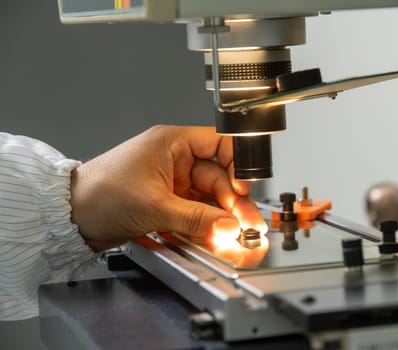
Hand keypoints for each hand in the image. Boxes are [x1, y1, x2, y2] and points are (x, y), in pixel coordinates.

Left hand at [69, 125, 266, 250]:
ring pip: (209, 197)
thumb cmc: (100, 194)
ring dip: (222, 216)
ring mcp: (174, 182)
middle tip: (247, 223)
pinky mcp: (169, 202)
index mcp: (173, 143)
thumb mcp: (154, 206)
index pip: (219, 144)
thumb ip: (196, 217)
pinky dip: (207, 224)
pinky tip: (217, 235)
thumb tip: (229, 225)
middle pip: (219, 176)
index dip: (237, 165)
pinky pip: (197, 211)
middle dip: (233, 201)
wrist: (71, 217)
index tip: (243, 189)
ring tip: (235, 234)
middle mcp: (176, 160)